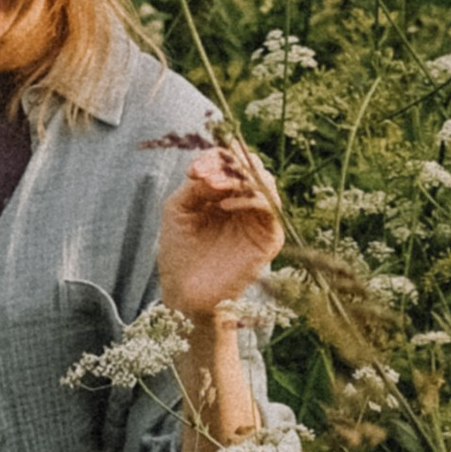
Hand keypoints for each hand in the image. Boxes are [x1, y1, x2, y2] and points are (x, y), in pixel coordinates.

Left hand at [156, 138, 282, 321]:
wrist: (186, 294)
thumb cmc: (179, 252)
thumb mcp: (179, 209)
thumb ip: (197, 186)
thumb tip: (216, 172)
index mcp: (225, 193)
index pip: (230, 161)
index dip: (214, 158)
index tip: (192, 170)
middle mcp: (245, 202)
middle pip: (250, 166)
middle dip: (226, 164)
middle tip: (202, 174)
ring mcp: (259, 220)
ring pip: (263, 181)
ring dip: (237, 177)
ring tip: (212, 185)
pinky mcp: (270, 238)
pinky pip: (271, 207)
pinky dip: (250, 199)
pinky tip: (225, 206)